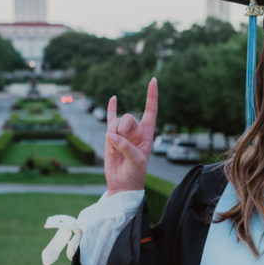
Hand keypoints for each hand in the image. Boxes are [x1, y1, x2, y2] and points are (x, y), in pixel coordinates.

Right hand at [104, 77, 157, 193]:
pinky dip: (111, 108)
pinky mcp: (111, 136)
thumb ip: (126, 147)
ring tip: (116, 150)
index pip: (151, 110)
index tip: (153, 79)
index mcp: (148, 134)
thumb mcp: (136, 161)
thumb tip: (111, 135)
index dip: (152, 95)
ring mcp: (123, 132)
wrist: (122, 184)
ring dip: (114, 135)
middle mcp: (136, 130)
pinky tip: (114, 98)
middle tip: (123, 144)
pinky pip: (110, 118)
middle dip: (124, 129)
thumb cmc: (134, 174)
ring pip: (115, 122)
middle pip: (128, 117)